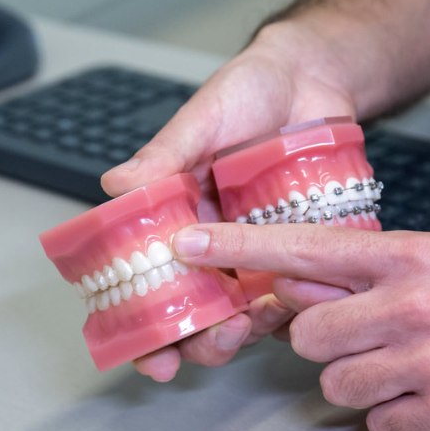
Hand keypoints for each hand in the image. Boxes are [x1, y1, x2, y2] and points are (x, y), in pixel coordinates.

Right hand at [102, 25, 357, 380]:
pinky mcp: (303, 250)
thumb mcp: (203, 118)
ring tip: (245, 324)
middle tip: (202, 344)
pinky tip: (287, 306)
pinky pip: (295, 295)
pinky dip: (289, 310)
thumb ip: (165, 154)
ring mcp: (259, 253)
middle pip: (196, 316)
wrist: (314, 75)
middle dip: (195, 344)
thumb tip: (115, 184)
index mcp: (177, 220)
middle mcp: (214, 246)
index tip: (147, 354)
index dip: (143, 328)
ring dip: (239, 334)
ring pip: (243, 316)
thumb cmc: (251, 91)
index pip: (149, 285)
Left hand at [169, 222, 429, 430]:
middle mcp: (411, 302)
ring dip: (362, 383)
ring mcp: (429, 357)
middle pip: (308, 334)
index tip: (186, 244)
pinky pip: (380, 424)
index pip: (302, 247)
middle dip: (326, 343)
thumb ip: (366, 267)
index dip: (238, 248)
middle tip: (368, 338)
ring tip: (410, 366)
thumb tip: (293, 277)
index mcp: (406, 256)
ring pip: (336, 384)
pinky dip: (398, 418)